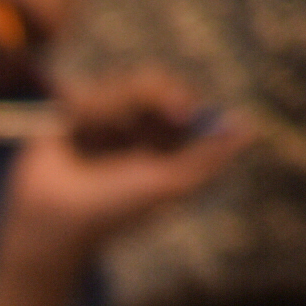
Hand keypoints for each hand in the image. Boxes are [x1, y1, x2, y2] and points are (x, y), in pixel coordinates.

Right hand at [0, 73, 251, 277]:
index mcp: (156, 148)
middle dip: (158, 96)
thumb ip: (210, 159)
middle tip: (162, 113)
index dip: (184, 101)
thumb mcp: (171, 186)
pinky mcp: (67, 116)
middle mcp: (129, 131)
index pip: (180, 104)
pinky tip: (74, 137)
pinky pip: (89, 94)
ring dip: (115, 112)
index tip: (185, 113)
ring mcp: (98, 122)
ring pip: (122, 85)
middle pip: (155, 84)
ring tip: (96, 143)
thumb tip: (250, 128)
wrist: (55, 222)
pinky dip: (86, 115)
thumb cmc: (113, 213)